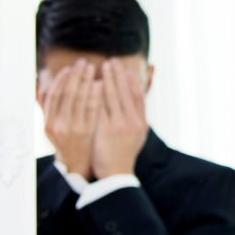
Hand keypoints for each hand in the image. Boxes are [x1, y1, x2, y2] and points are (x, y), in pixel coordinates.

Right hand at [42, 58, 102, 178]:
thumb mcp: (50, 125)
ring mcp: (73, 129)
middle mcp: (58, 125)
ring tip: (93, 68)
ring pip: (80, 101)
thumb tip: (38, 85)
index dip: (61, 80)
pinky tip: (100, 84)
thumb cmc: (63, 139)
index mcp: (48, 122)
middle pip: (68, 95)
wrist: (75, 162)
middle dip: (76, 76)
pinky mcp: (87, 132)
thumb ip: (44, 106)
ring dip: (86, 82)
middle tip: (83, 62)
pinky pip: (92, 111)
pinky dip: (96, 96)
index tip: (69, 68)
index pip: (54, 96)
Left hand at [91, 58, 148, 177]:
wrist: (116, 173)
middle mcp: (132, 122)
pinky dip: (96, 93)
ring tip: (101, 67)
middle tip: (111, 61)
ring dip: (107, 79)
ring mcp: (119, 125)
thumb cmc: (125, 153)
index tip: (125, 69)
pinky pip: (99, 106)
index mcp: (142, 122)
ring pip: (112, 96)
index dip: (131, 80)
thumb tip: (138, 100)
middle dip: (118, 74)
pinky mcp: (105, 130)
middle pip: (124, 91)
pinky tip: (92, 83)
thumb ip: (139, 117)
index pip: (138, 95)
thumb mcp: (139, 135)